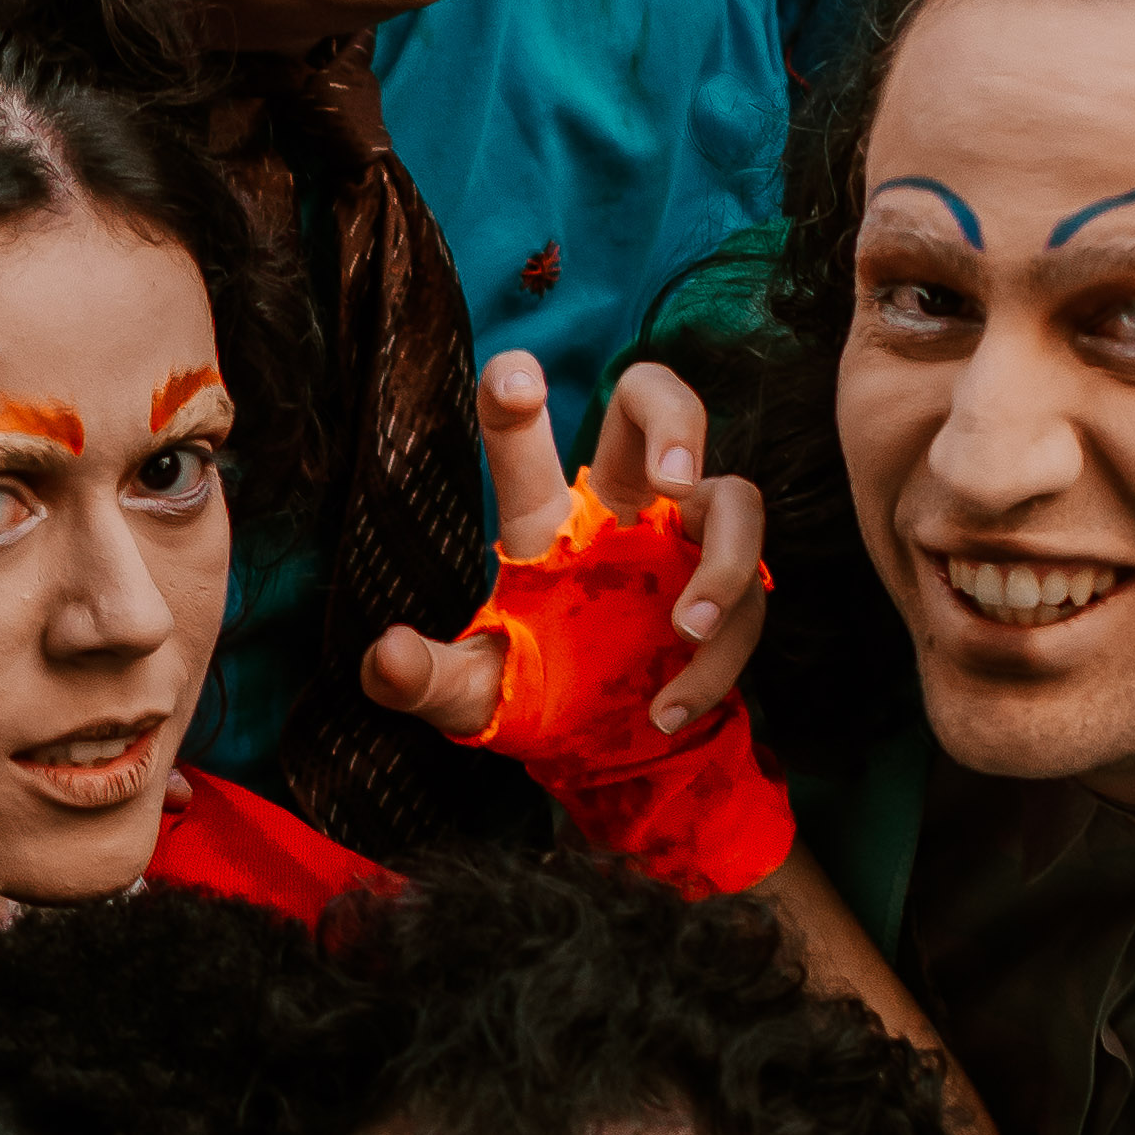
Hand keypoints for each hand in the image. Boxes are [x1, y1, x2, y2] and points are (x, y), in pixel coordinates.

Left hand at [363, 358, 768, 741]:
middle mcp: (618, 511)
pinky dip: (716, 664)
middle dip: (675, 418)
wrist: (600, 754)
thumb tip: (385, 658)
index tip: (516, 381)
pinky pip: (748, 603)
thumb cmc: (531, 697)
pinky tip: (669, 709)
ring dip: (722, 564)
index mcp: (543, 515)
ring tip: (687, 630)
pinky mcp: (729, 596)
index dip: (516, 391)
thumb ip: (424, 679)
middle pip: (656, 402)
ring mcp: (682, 546)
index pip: (522, 432)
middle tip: (671, 481)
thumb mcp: (469, 695)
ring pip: (735, 500)